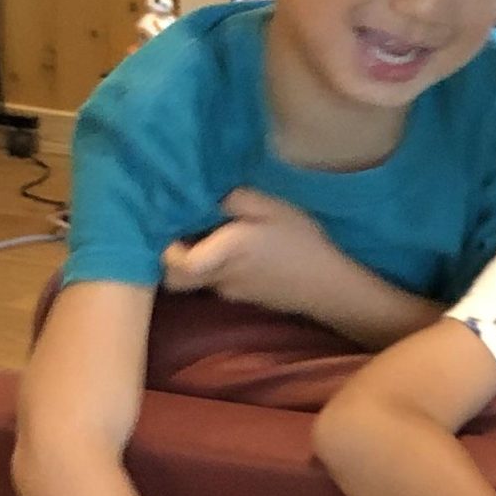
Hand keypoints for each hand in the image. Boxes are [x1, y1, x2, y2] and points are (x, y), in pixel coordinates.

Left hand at [162, 188, 341, 314]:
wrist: (329, 288)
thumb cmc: (303, 244)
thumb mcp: (273, 208)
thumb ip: (236, 199)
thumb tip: (207, 196)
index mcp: (227, 251)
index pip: (178, 264)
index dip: (166, 251)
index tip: (170, 230)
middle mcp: (221, 276)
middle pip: (176, 278)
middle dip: (171, 259)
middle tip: (179, 233)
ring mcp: (230, 292)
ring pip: (195, 281)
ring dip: (196, 261)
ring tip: (210, 237)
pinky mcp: (241, 299)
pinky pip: (216, 283)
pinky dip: (216, 269)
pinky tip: (235, 254)